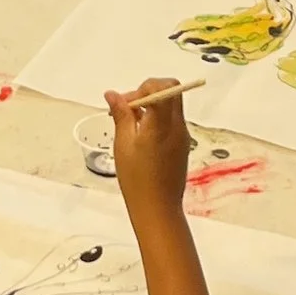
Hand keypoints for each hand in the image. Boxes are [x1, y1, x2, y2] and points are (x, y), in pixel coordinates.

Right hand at [105, 79, 191, 213]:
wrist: (157, 207)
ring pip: (171, 105)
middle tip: (129, 109)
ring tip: (131, 125)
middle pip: (171, 90)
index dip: (142, 88)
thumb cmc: (137, 179)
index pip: (161, 86)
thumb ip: (121, 115)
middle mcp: (177, 125)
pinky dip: (158, 118)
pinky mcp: (182, 144)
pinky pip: (172, 120)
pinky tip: (141, 136)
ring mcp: (182, 135)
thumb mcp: (123, 144)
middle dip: (148, 91)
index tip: (126, 103)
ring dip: (152, 105)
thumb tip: (113, 95)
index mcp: (162, 123)